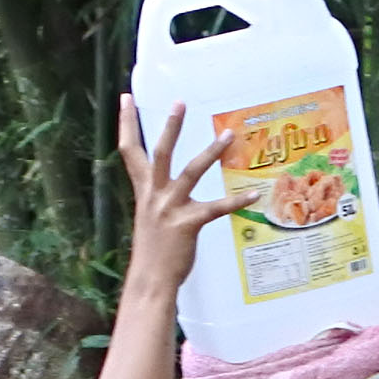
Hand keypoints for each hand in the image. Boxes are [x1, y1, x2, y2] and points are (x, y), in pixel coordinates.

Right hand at [110, 95, 233, 285]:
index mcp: (143, 191)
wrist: (151, 280)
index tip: (126, 98)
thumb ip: (158, 198)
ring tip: (228, 135)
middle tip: (180, 102)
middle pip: (160, 153)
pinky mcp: (188, 224)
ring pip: (191, 172)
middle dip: (170, 126)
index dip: (126, 123)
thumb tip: (167, 188)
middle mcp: (154, 195)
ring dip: (211, 152)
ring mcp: (170, 208)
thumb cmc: (153, 250)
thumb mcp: (150, 216)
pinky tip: (252, 194)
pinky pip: (216, 209)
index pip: (129, 150)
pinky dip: (235, 201)